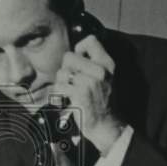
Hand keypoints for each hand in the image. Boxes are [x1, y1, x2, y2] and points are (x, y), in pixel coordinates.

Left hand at [54, 34, 125, 155]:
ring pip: (62, 72)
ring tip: (70, 92)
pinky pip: (59, 86)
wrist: (105, 125)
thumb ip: (92, 63)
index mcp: (107, 64)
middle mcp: (100, 70)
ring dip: (61, 83)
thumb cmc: (100, 101)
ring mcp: (90, 82)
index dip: (79, 49)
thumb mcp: (104, 78)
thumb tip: (74, 51)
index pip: (90, 40)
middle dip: (65, 69)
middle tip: (72, 82)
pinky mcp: (80, 93)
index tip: (79, 62)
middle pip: (69, 56)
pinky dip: (59, 94)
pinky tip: (66, 99)